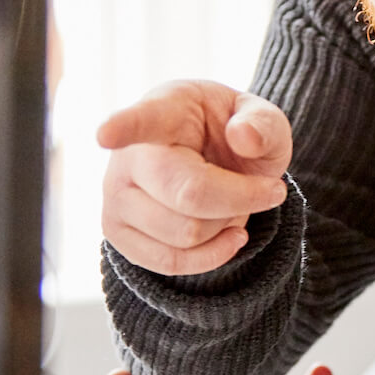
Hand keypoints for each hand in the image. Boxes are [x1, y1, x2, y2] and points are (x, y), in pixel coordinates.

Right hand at [99, 81, 293, 275]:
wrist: (215, 163)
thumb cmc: (236, 136)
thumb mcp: (264, 120)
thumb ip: (263, 123)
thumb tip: (243, 137)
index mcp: (163, 111)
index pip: (140, 120)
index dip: (121, 127)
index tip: (105, 134)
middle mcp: (127, 155)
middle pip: (188, 195)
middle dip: (242, 200)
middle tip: (269, 189)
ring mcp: (115, 197)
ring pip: (185, 234)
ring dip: (227, 225)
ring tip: (233, 202)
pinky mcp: (116, 233)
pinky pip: (169, 263)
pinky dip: (212, 255)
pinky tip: (230, 233)